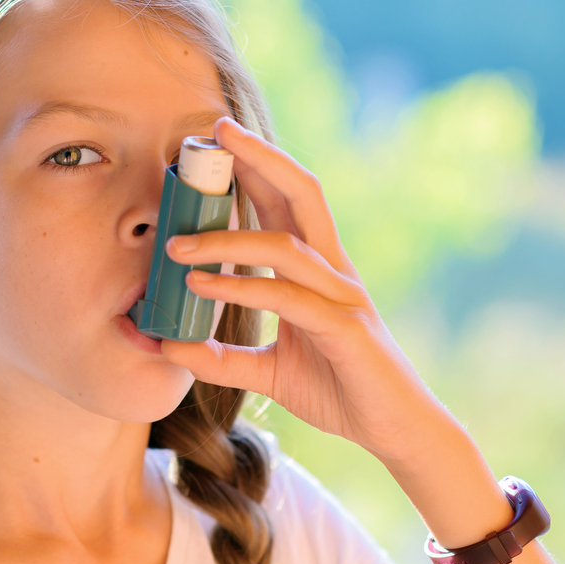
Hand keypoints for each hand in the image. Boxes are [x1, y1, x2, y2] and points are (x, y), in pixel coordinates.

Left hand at [160, 116, 455, 463]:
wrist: (395, 432)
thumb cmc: (339, 391)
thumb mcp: (269, 371)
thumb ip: (223, 357)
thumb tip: (170, 346)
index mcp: (318, 269)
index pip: (286, 202)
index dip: (256, 166)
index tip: (215, 142)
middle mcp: (333, 270)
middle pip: (300, 193)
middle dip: (260, 156)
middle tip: (217, 131)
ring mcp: (342, 295)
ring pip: (285, 244)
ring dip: (225, 238)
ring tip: (175, 246)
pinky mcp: (344, 328)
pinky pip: (287, 297)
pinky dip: (241, 287)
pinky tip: (202, 287)